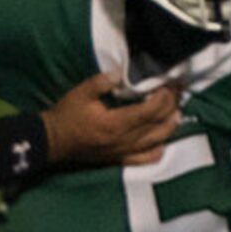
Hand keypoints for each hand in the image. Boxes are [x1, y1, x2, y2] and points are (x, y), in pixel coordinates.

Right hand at [41, 71, 180, 166]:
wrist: (53, 142)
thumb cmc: (67, 116)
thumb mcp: (81, 92)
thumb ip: (103, 81)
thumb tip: (121, 72)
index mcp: (116, 123)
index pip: (152, 110)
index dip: (165, 96)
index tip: (169, 82)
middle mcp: (125, 140)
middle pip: (160, 124)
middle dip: (172, 106)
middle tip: (176, 91)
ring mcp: (125, 152)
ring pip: (158, 141)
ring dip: (171, 125)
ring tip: (175, 110)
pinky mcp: (121, 159)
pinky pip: (147, 158)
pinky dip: (160, 148)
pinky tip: (162, 138)